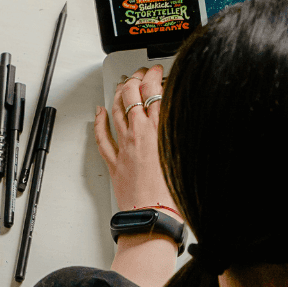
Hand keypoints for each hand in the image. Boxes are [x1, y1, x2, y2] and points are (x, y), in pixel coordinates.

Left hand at [92, 67, 173, 212]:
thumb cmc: (174, 193)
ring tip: (123, 84)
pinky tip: (100, 112)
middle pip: (133, 95)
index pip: (155, 91)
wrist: (155, 215)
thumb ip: (184, 132)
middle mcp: (140, 133)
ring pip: (117, 110)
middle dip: (136, 79)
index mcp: (161, 129)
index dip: (155, 75)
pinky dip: (100, 121)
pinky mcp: (115, 161)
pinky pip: (102, 136)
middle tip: (140, 73)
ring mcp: (125, 146)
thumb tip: (186, 118)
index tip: (157, 71)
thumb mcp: (187, 154)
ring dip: (120, 93)